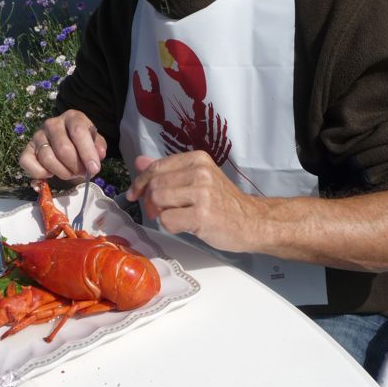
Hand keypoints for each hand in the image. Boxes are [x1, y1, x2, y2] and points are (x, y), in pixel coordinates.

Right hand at [19, 110, 105, 180]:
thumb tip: (99, 154)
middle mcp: (52, 123)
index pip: (78, 132)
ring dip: (62, 172)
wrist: (66, 145)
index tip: (94, 169)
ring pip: (47, 158)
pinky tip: (50, 173)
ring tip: (70, 173)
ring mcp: (37, 135)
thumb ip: (99, 147)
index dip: (87, 152)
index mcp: (72, 117)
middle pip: (63, 148)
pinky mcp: (27, 148)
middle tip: (82, 172)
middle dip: (75, 166)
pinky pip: (27, 163)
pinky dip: (40, 173)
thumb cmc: (82, 144)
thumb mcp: (95, 142)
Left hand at [126, 152, 257, 252]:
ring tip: (177, 218)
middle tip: (158, 212)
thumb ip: (168, 170)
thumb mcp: (197, 179)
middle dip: (150, 202)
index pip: (157, 167)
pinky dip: (170, 226)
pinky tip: (185, 226)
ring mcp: (202, 193)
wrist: (252, 222)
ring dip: (161, 214)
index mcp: (197, 159)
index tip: (135, 193)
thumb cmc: (223, 203)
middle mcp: (200, 172)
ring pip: (158, 201)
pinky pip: (167, 220)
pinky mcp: (202, 214)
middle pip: (154, 185)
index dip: (140, 182)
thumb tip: (139, 161)